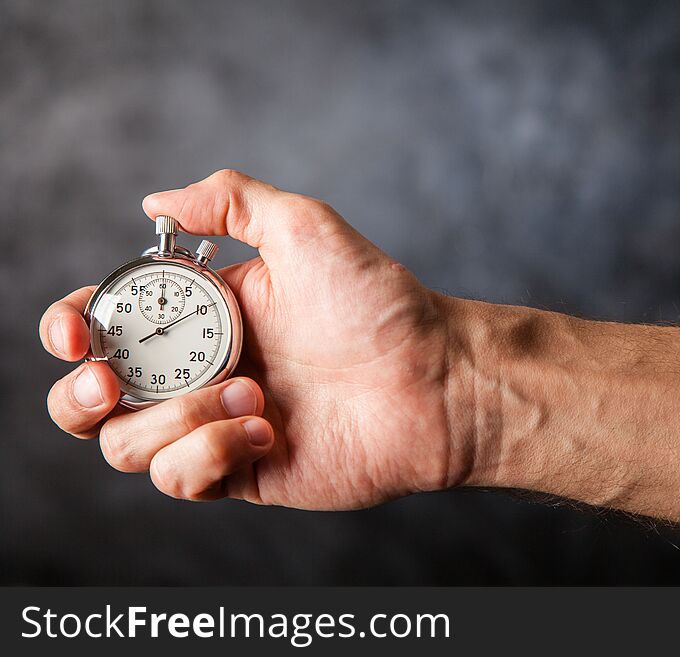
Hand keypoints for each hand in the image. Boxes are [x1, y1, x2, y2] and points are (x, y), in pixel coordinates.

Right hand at [40, 170, 468, 507]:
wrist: (435, 380)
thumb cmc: (378, 303)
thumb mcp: (303, 227)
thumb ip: (228, 202)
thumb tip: (153, 203)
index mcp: (204, 315)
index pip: (107, 325)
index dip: (69, 328)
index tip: (74, 332)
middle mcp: (201, 371)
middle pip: (92, 399)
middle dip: (80, 394)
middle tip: (107, 381)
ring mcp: (217, 425)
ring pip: (128, 445)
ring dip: (176, 419)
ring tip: (253, 395)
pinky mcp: (241, 471)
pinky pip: (180, 479)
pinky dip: (208, 454)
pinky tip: (266, 430)